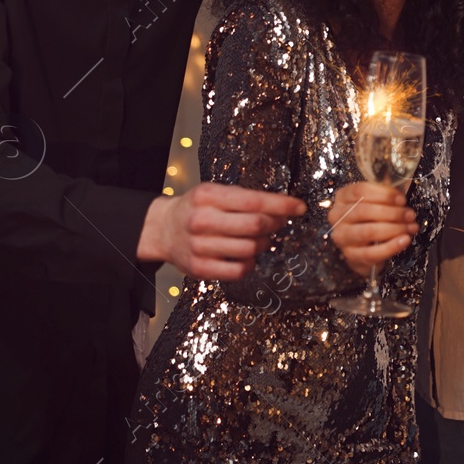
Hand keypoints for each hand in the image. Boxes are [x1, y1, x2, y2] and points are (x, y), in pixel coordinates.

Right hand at [137, 182, 306, 279]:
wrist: (163, 229)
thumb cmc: (197, 208)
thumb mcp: (215, 192)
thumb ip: (245, 198)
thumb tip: (284, 207)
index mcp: (207, 196)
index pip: (254, 201)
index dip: (282, 205)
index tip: (299, 207)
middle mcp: (201, 220)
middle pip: (255, 226)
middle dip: (274, 224)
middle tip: (278, 223)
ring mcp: (198, 246)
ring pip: (250, 249)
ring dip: (264, 244)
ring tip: (260, 238)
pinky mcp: (199, 269)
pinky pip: (239, 270)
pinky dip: (250, 263)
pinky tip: (246, 255)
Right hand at [329, 182, 418, 277]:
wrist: (366, 247)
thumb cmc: (373, 218)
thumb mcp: (378, 200)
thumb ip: (385, 191)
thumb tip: (398, 183)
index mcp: (342, 197)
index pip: (360, 191)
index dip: (384, 194)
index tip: (402, 199)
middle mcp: (338, 216)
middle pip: (364, 211)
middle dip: (392, 213)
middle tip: (410, 215)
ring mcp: (342, 237)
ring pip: (368, 232)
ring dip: (394, 229)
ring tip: (411, 227)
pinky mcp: (351, 256)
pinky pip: (372, 253)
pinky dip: (392, 246)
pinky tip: (404, 240)